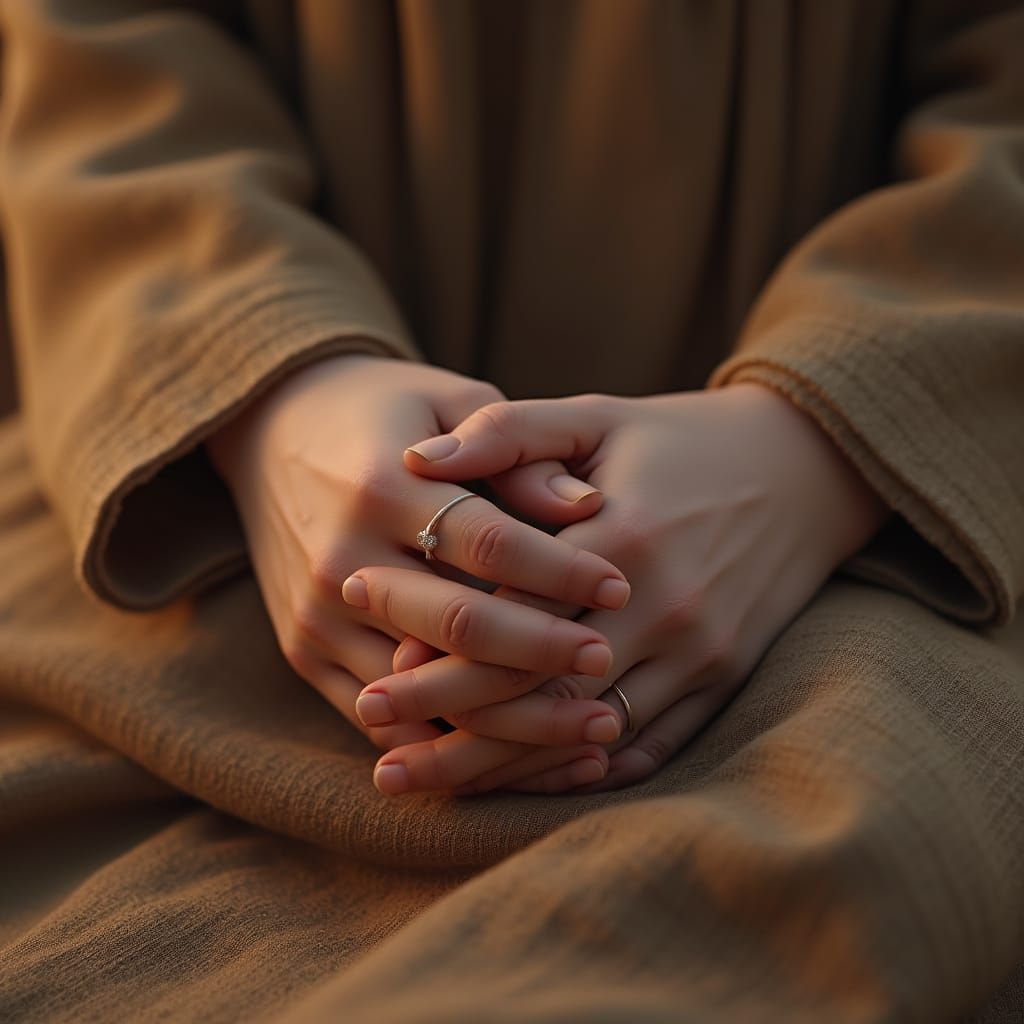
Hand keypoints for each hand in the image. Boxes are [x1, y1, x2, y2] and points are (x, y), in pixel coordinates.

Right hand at [205, 355, 630, 752]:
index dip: (563, 570)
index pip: (489, 544)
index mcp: (382, 485)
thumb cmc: (384, 411)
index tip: (620, 587)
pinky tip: (519, 752)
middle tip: (610, 661)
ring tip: (592, 731)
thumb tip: (590, 507)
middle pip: (459, 628)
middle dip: (545, 652)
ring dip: (513, 722)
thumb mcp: (449, 399)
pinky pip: (384, 718)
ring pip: (423, 692)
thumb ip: (515, 452)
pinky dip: (452, 746)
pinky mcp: (304, 654)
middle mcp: (341, 559)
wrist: (270, 432)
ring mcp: (315, 616)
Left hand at [361, 384, 890, 791]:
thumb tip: (415, 460)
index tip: (374, 677)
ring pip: (587, 734)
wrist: (804, 469)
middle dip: (455, 732)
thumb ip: (507, 432)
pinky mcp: (723, 680)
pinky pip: (647, 747)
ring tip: (432, 787)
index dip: (438, 650)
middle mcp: (664, 606)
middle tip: (382, 763)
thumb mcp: (596, 414)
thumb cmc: (680, 438)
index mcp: (623, 535)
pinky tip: (524, 784)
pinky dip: (580, 772)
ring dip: (506, 769)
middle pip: (542, 692)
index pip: (513, 614)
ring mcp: (700, 653)